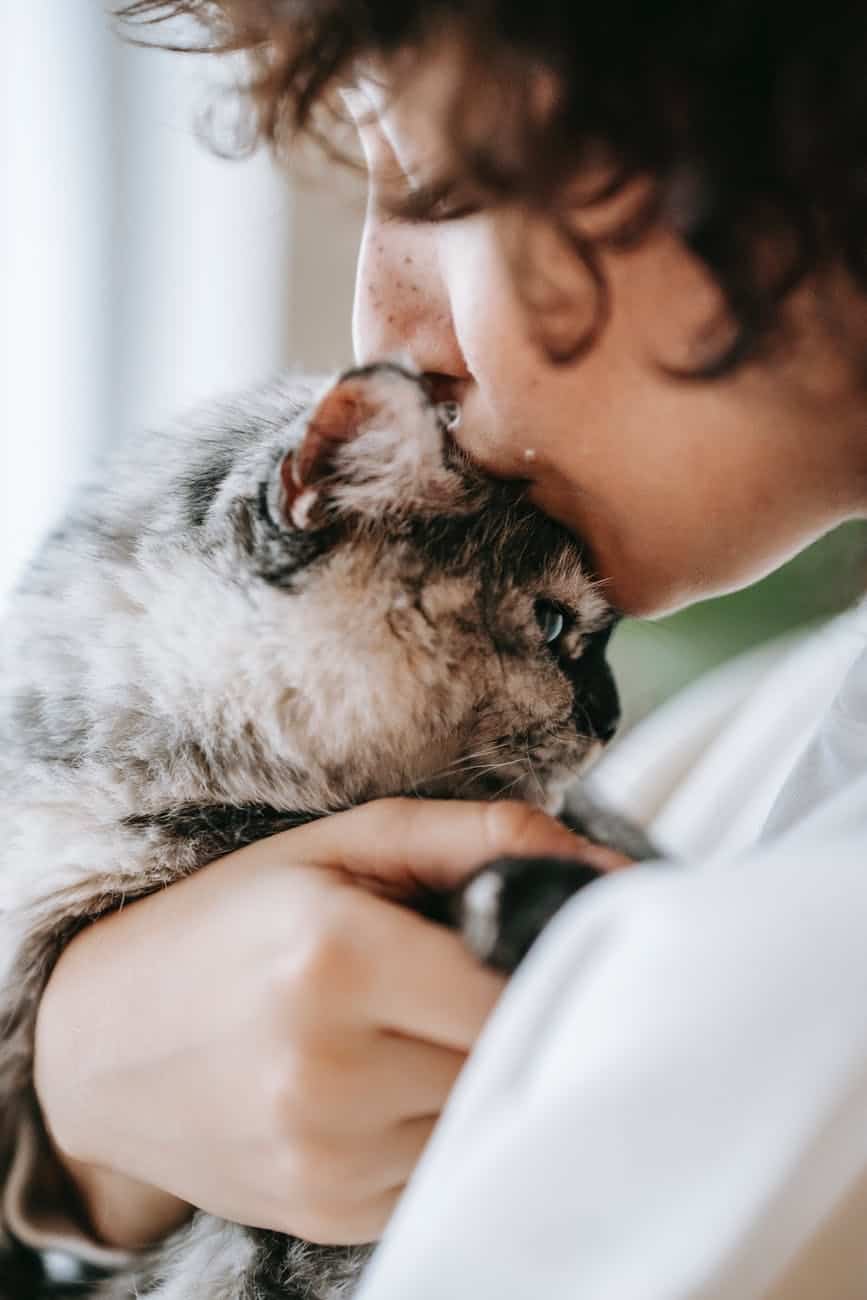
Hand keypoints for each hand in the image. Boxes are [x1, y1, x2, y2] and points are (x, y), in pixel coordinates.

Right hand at [34, 799, 613, 1248]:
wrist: (100, 1037)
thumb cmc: (228, 921)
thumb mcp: (344, 846)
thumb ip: (482, 839)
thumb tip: (611, 868)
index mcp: (337, 959)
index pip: (517, 989)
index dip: (546, 967)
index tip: (547, 948)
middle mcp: (331, 1073)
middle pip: (506, 1057)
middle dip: (510, 1017)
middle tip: (474, 978)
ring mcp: (326, 1157)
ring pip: (481, 1120)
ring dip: (475, 1074)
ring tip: (420, 1028)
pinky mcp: (326, 1214)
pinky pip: (440, 1173)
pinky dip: (436, 1127)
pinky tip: (389, 1083)